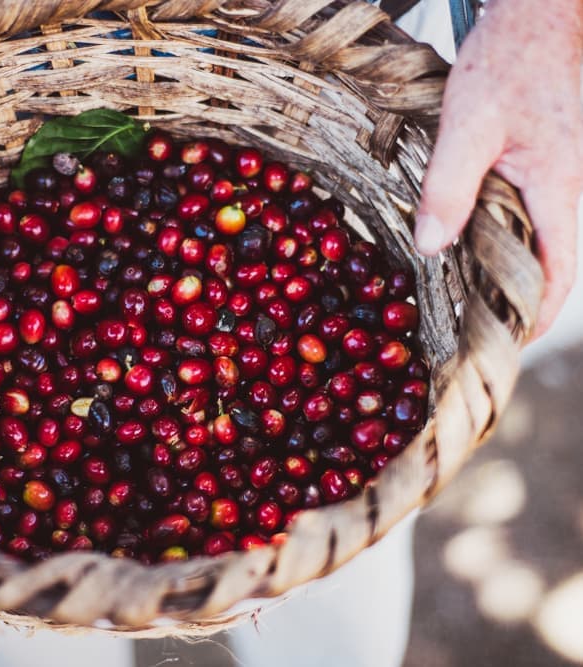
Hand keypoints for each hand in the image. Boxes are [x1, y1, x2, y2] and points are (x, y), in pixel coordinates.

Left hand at [414, 0, 582, 336]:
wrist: (533, 16)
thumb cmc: (509, 60)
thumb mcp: (468, 126)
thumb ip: (448, 187)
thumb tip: (429, 246)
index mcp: (559, 189)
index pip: (557, 273)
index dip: (534, 316)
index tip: (503, 344)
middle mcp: (564, 190)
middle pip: (546, 265)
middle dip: (512, 303)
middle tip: (470, 332)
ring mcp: (554, 178)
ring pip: (532, 240)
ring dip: (501, 272)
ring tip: (461, 301)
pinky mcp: (538, 165)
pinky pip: (522, 215)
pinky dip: (496, 238)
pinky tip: (462, 245)